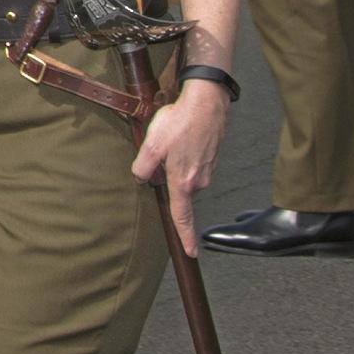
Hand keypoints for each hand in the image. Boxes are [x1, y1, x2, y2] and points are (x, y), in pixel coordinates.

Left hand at [132, 80, 229, 254]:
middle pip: (179, 190)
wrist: (206, 102)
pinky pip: (192, 161)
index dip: (185, 236)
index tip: (191, 252)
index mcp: (184, 182)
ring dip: (175, 161)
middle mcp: (200, 180)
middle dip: (167, 177)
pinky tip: (180, 135)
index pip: (182, 216)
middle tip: (161, 150)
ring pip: (185, 174)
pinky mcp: (211, 156)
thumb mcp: (151, 146)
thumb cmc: (179, 122)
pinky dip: (184, 152)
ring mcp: (208, 168)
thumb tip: (142, 179)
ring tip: (171, 137)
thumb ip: (143, 168)